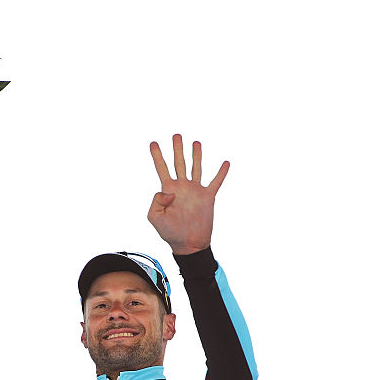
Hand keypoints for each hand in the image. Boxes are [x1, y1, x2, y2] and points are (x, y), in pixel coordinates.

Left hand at [147, 134, 228, 255]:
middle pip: (179, 162)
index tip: (153, 143)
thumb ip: (156, 201)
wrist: (189, 244)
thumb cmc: (170, 233)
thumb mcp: (154, 217)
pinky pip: (216, 182)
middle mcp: (182, 187)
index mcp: (168, 190)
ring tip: (196, 142)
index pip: (161, 168)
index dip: (157, 155)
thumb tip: (169, 190)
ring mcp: (195, 191)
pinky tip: (225, 163)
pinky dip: (221, 173)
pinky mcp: (208, 197)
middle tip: (176, 135)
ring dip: (196, 155)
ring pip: (196, 168)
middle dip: (177, 148)